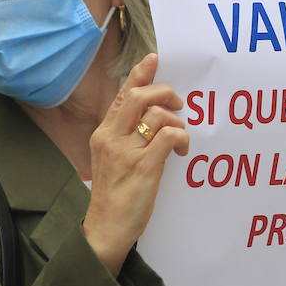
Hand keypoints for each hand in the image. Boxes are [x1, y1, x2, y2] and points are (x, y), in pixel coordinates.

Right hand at [83, 54, 189, 274]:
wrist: (107, 227)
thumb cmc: (115, 194)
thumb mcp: (113, 158)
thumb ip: (127, 135)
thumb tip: (152, 116)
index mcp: (104, 133)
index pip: (122, 95)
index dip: (139, 74)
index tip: (154, 58)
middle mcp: (111, 138)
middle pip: (138, 96)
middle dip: (164, 92)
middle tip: (178, 104)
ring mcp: (127, 151)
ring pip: (156, 114)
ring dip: (176, 120)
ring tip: (179, 137)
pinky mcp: (144, 166)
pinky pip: (169, 135)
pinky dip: (181, 137)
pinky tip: (181, 151)